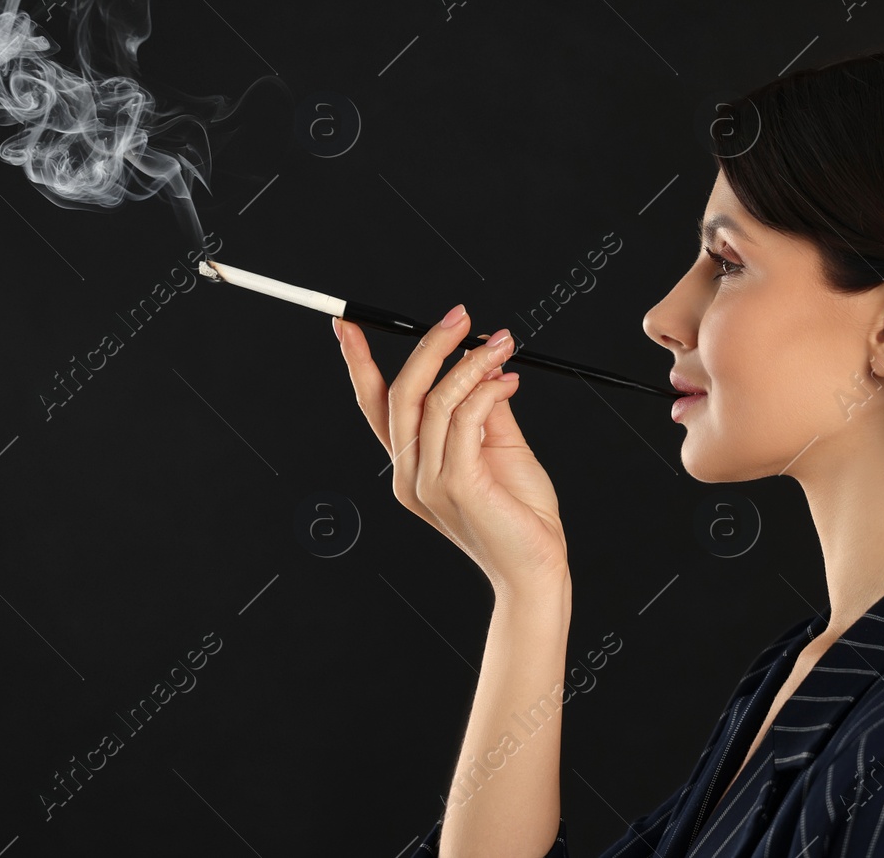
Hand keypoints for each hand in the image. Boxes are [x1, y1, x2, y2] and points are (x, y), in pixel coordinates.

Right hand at [334, 305, 568, 599]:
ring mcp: (428, 482)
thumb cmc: (521, 515)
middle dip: (429, 346)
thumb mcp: (498, 445)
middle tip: (461, 316)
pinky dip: (486, 389)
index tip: (346, 324)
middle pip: (400, 394)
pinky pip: (463, 419)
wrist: (537, 568)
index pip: (375, 405)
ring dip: (470, 362)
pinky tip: (508, 381)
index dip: (358, 363)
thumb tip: (479, 359)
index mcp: (412, 465)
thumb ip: (482, 405)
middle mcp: (410, 474)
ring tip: (502, 345)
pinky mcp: (455, 485)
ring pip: (434, 401)